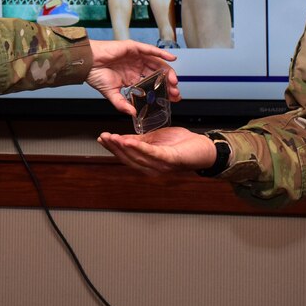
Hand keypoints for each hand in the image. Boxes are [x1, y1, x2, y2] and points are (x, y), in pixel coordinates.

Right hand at [86, 39, 179, 114]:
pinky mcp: (133, 48)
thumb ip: (122, 104)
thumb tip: (133, 114)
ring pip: (156, 64)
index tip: (172, 99)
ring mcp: (136, 57)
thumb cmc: (95, 75)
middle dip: (168, 83)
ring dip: (167, 71)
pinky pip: (150, 50)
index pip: (152, 85)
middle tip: (175, 92)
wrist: (86, 63)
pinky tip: (170, 59)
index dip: (163, 91)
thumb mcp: (111, 94)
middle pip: (157, 75)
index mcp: (132, 78)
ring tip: (173, 80)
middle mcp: (136, 67)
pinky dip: (161, 54)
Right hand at [97, 127, 216, 173]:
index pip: (126, 157)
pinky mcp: (170, 160)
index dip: (113, 148)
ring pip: (137, 158)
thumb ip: (139, 141)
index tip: (102, 138)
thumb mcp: (155, 140)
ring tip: (113, 138)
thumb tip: (120, 139)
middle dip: (115, 148)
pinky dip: (139, 147)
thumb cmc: (182, 145)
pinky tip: (129, 141)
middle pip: (129, 159)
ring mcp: (161, 166)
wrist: (203, 148)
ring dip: (123, 147)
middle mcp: (153, 168)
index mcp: (148, 163)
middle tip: (104, 137)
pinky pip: (152, 153)